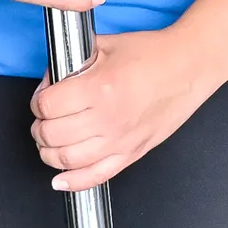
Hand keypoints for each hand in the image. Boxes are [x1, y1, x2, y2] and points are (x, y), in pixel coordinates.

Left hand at [29, 27, 227, 190]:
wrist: (189, 67)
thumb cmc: (154, 54)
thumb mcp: (106, 46)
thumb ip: (73, 62)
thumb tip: (50, 81)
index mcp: (99, 88)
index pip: (48, 106)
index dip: (39, 101)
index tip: (43, 98)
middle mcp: (108, 119)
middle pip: (52, 135)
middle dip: (40, 126)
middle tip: (44, 118)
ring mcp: (120, 141)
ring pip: (67, 160)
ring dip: (49, 152)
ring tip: (50, 140)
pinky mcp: (131, 154)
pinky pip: (96, 177)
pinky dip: (73, 182)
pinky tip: (60, 179)